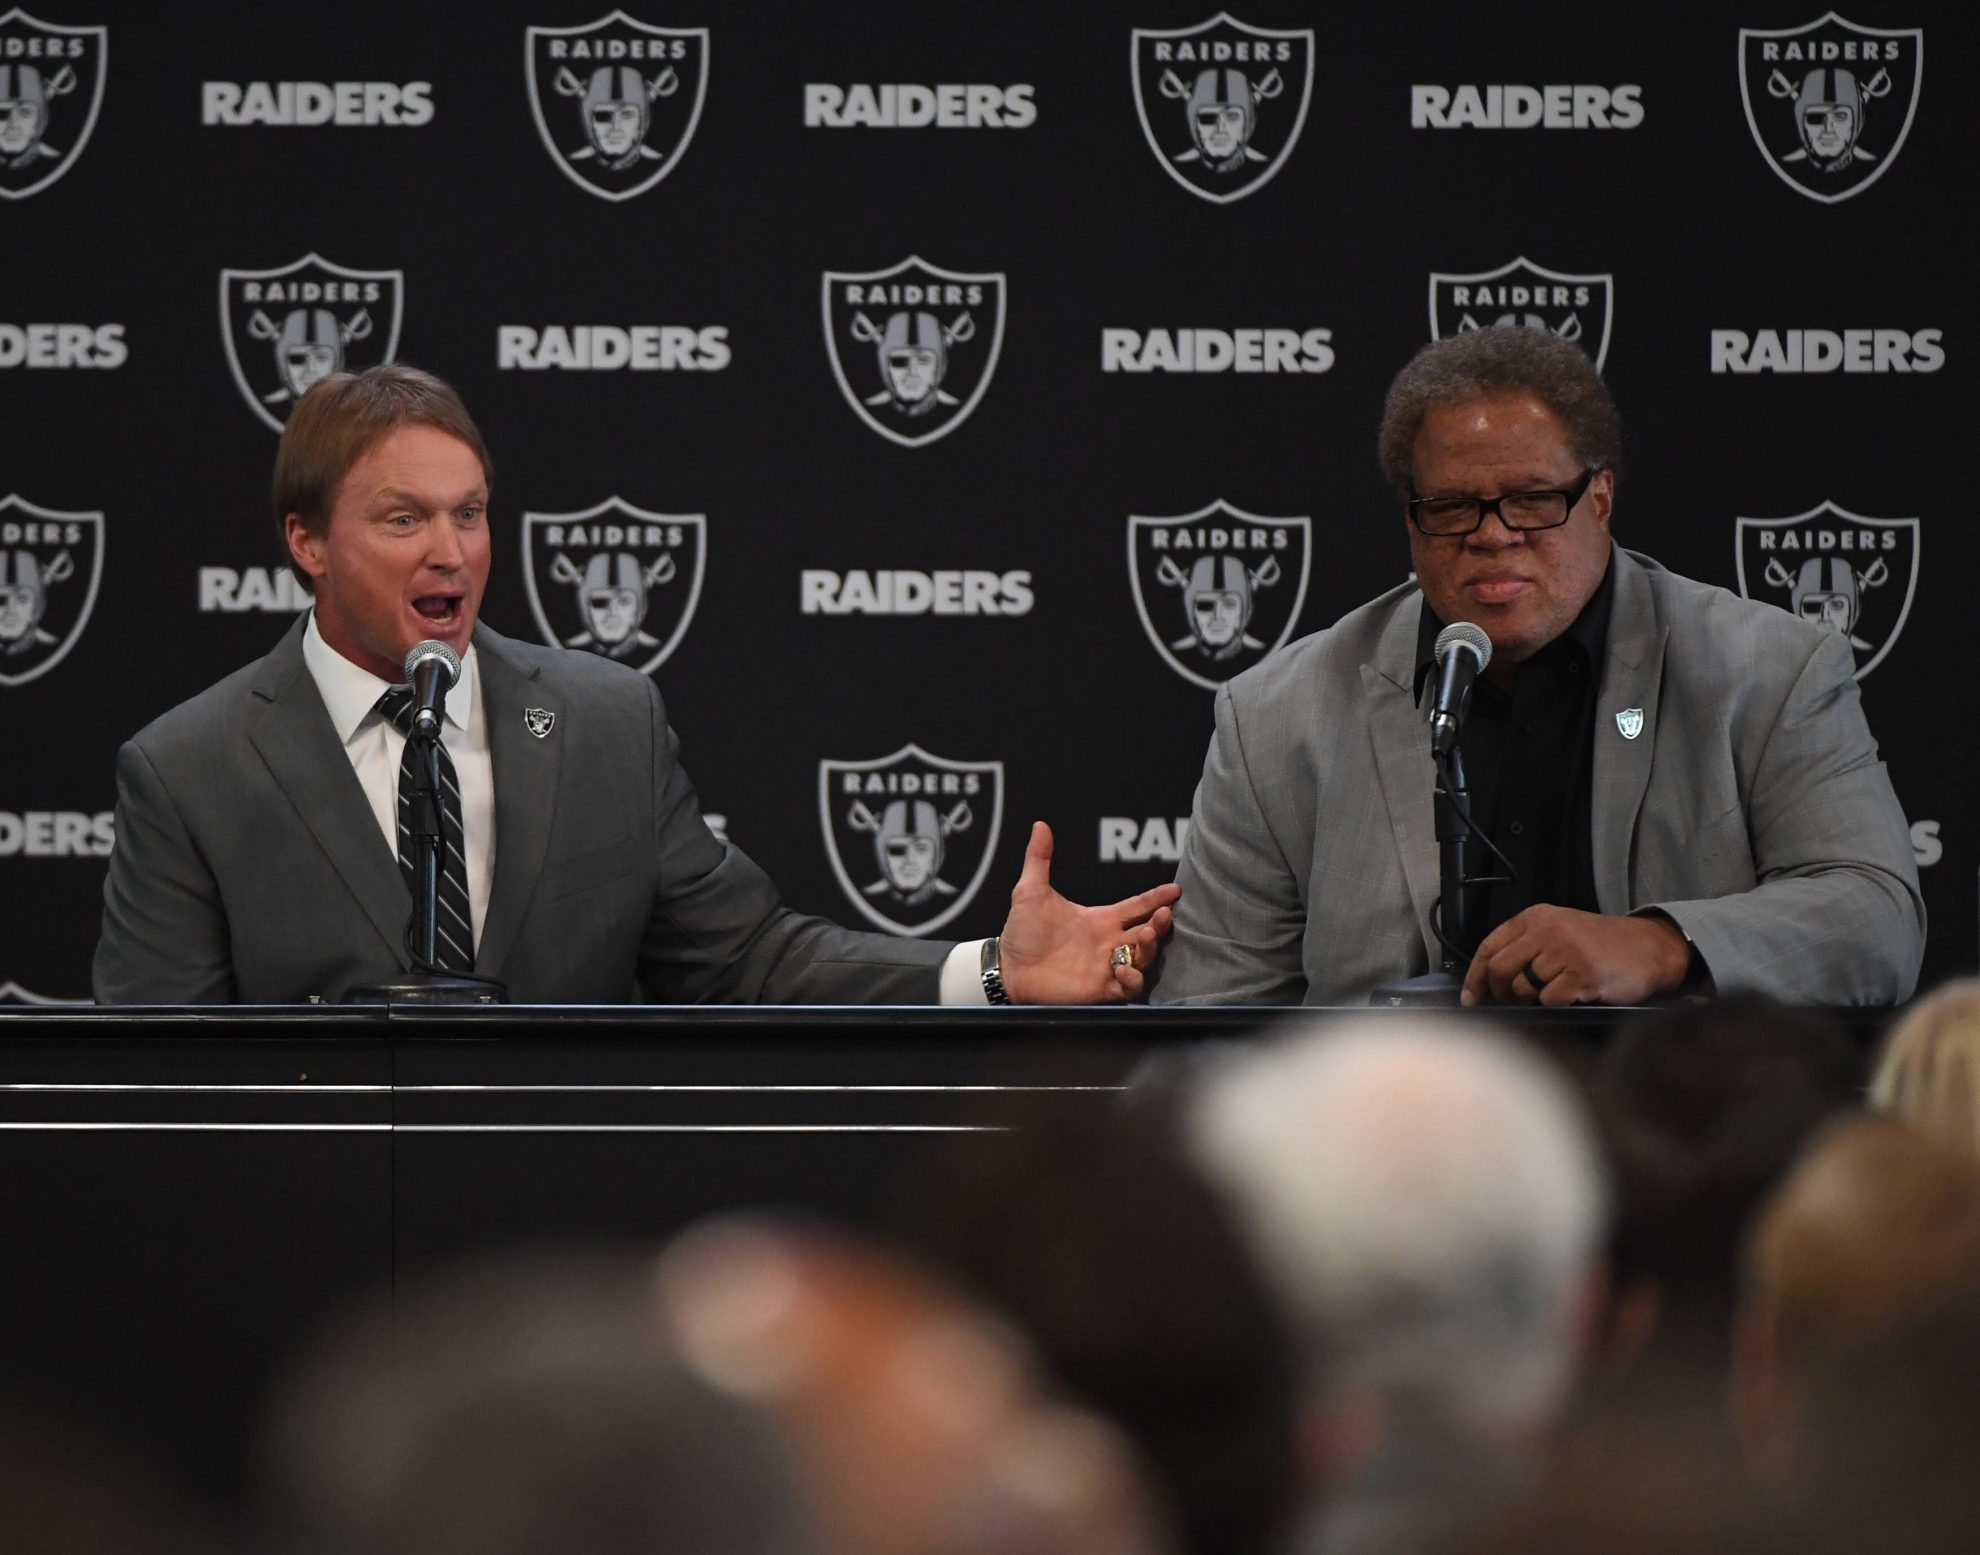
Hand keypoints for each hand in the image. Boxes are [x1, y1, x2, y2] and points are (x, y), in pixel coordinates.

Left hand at [998, 822, 1179, 1003]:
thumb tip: (1039, 825)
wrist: (1008, 967)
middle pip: (1148, 931)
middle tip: (1164, 914)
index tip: (1176, 889)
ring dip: (1150, 947)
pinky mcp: (1101, 988)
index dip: (1157, 898)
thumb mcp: (1031, 891)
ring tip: (1144, 934)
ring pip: (1144, 958)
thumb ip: (1039, 858)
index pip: (1137, 906)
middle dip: (1161, 923)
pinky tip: (1121, 967)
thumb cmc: (1022, 932)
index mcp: (1101, 919)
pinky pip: (1129, 987)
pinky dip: (1132, 978)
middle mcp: (1109, 942)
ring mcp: (1107, 966)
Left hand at [1460, 904, 1690, 1007]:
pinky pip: (1549, 1000)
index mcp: (1536, 917)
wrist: (1651, 948)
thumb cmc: (1602, 944)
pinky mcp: (1582, 975)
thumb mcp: (1560, 929)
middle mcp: (1548, 930)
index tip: (1471, 997)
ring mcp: (1565, 952)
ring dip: (1531, 999)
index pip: (1489, 946)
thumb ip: (1526, 945)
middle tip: (1512, 1000)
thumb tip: (1487, 979)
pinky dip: (1555, 1004)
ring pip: (1523, 988)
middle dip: (1500, 992)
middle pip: (1500, 969)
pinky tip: (1572, 995)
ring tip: (1552, 992)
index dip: (1475, 976)